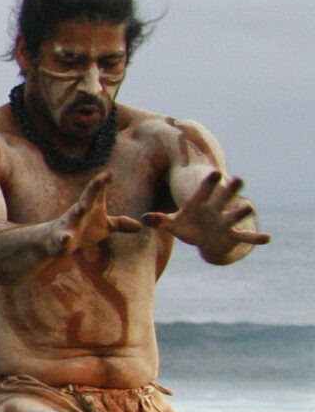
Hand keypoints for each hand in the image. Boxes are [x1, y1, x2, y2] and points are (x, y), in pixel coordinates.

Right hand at [56, 172, 144, 255]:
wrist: (56, 240)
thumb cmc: (82, 230)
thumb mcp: (104, 227)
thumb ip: (120, 223)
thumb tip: (140, 226)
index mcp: (90, 207)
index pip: (97, 192)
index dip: (103, 183)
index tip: (110, 173)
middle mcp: (79, 212)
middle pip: (87, 199)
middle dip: (92, 190)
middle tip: (100, 180)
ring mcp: (69, 224)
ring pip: (73, 216)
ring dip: (78, 211)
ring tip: (81, 207)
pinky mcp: (62, 238)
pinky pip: (63, 238)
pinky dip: (64, 238)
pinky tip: (66, 238)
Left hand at [144, 170, 271, 257]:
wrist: (204, 238)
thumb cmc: (187, 226)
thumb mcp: (172, 224)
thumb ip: (159, 220)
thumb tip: (143, 219)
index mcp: (199, 204)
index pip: (203, 191)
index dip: (208, 183)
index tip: (214, 172)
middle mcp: (215, 210)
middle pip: (223, 198)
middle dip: (231, 190)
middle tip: (240, 179)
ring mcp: (225, 222)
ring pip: (234, 215)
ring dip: (241, 212)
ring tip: (248, 208)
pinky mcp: (233, 235)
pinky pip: (246, 237)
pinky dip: (256, 238)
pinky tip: (268, 238)